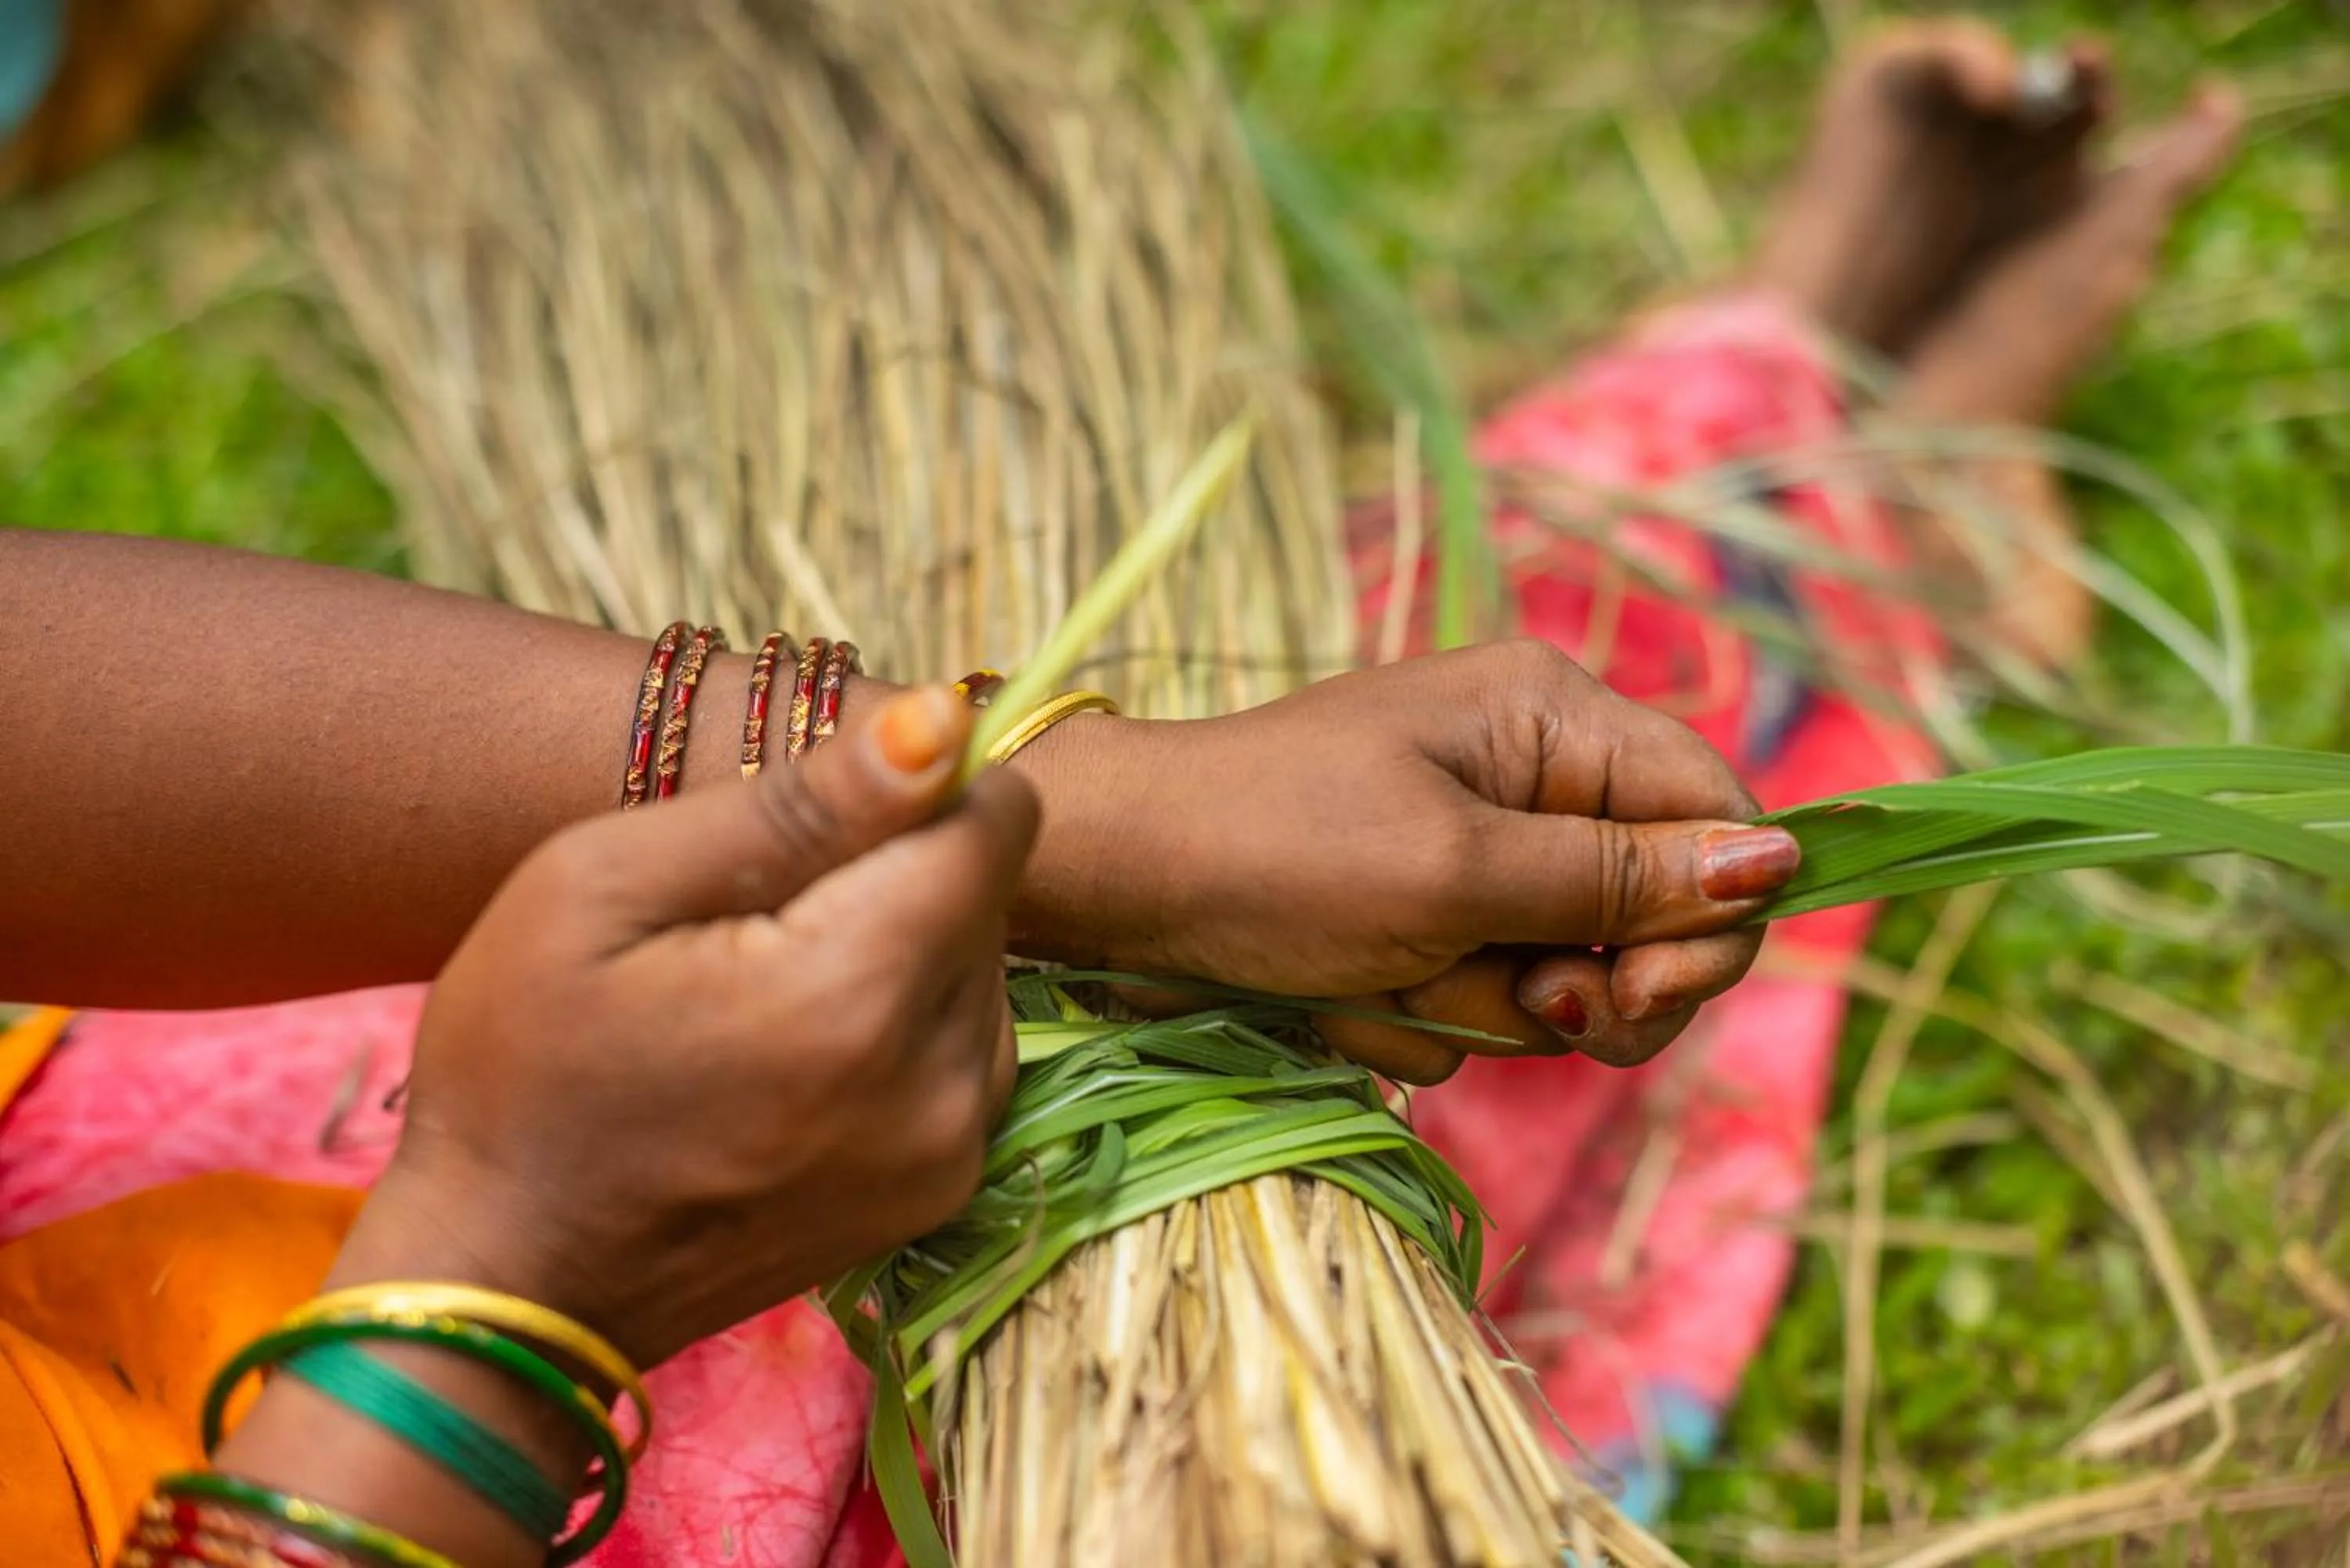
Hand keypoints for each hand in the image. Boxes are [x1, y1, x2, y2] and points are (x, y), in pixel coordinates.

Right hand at [332, 688, 1037, 1367]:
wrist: (510, 1282)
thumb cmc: (522, 1068)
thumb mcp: (607, 886)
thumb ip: (800, 801)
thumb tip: (944, 721)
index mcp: (860, 991)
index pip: (997, 819)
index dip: (915, 786)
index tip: (811, 816)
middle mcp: (938, 1079)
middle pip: (985, 893)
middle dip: (889, 871)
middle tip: (746, 919)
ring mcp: (950, 1149)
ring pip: (981, 968)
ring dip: (897, 949)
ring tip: (755, 994)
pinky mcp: (941, 1191)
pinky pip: (963, 1050)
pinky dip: (898, 1027)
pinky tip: (788, 1055)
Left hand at [1029, 643, 1798, 1078]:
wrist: (1112, 886)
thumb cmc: (1274, 854)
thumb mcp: (1458, 873)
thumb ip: (1617, 880)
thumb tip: (1781, 863)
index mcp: (1552, 718)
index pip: (1716, 815)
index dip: (1710, 919)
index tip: (1638, 996)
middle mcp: (1529, 772)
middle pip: (1656, 908)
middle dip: (1593, 980)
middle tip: (1534, 1007)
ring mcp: (1474, 845)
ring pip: (1566, 969)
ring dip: (1491, 1003)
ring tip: (1401, 983)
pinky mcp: (1423, 911)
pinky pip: (1484, 990)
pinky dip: (1430, 1012)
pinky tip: (1357, 995)